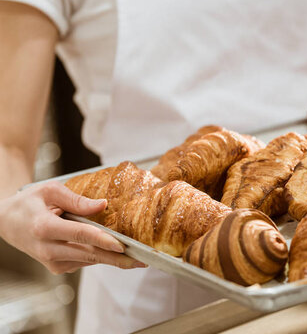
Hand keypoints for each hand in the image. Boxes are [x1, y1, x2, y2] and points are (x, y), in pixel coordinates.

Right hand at [0, 181, 145, 273]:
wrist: (6, 222)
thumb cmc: (30, 202)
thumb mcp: (50, 191)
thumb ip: (77, 200)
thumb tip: (103, 205)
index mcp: (45, 228)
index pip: (80, 235)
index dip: (103, 240)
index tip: (123, 245)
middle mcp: (48, 249)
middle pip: (89, 254)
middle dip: (118, 259)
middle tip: (142, 261)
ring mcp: (53, 261)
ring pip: (90, 260)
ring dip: (114, 260)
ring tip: (138, 258)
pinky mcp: (58, 267)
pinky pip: (85, 260)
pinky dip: (101, 256)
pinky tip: (116, 252)